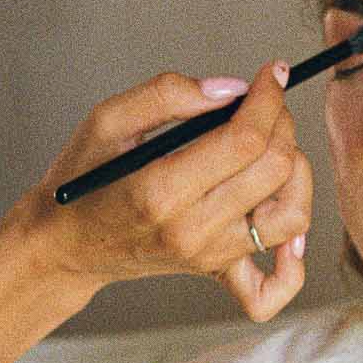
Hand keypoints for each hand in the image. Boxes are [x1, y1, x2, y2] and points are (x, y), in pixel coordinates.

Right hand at [21, 61, 312, 321]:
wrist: (65, 245)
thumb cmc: (82, 180)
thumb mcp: (106, 121)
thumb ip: (167, 94)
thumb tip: (232, 88)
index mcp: (160, 190)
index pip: (245, 141)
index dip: (268, 99)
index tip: (271, 74)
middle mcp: (192, 230)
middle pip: (275, 170)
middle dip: (281, 123)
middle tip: (264, 104)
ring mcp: (209, 256)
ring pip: (291, 216)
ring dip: (296, 174)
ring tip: (271, 149)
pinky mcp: (216, 270)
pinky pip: (272, 288)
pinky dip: (293, 265)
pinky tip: (287, 231)